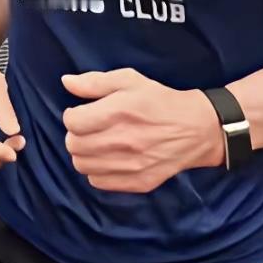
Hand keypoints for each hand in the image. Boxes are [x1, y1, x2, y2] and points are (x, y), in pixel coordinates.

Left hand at [62, 69, 223, 192]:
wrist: (195, 129)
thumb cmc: (159, 101)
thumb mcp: (129, 80)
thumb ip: (94, 82)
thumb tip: (66, 82)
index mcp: (120, 111)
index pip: (72, 122)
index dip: (72, 116)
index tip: (82, 113)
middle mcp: (124, 140)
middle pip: (74, 145)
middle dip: (76, 135)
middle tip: (89, 129)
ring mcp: (132, 165)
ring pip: (82, 166)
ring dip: (85, 154)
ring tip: (98, 144)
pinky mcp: (138, 182)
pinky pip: (98, 182)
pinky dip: (98, 171)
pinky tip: (109, 159)